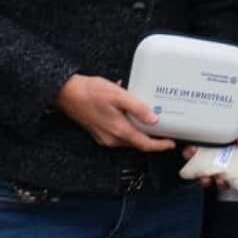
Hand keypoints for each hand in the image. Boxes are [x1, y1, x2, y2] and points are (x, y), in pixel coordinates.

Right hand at [54, 74, 174, 151]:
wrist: (66, 93)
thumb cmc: (89, 92)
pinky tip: (128, 113)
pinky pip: (118, 133)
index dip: (160, 146)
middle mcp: (112, 139)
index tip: (171, 143)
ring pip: (128, 138)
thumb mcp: (118, 95)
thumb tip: (154, 119)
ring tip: (149, 119)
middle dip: (151, 139)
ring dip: (139, 131)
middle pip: (137, 143)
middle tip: (164, 130)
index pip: (145, 144)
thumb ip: (137, 107)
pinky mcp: (98, 132)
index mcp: (119, 131)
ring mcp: (104, 137)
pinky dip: (127, 127)